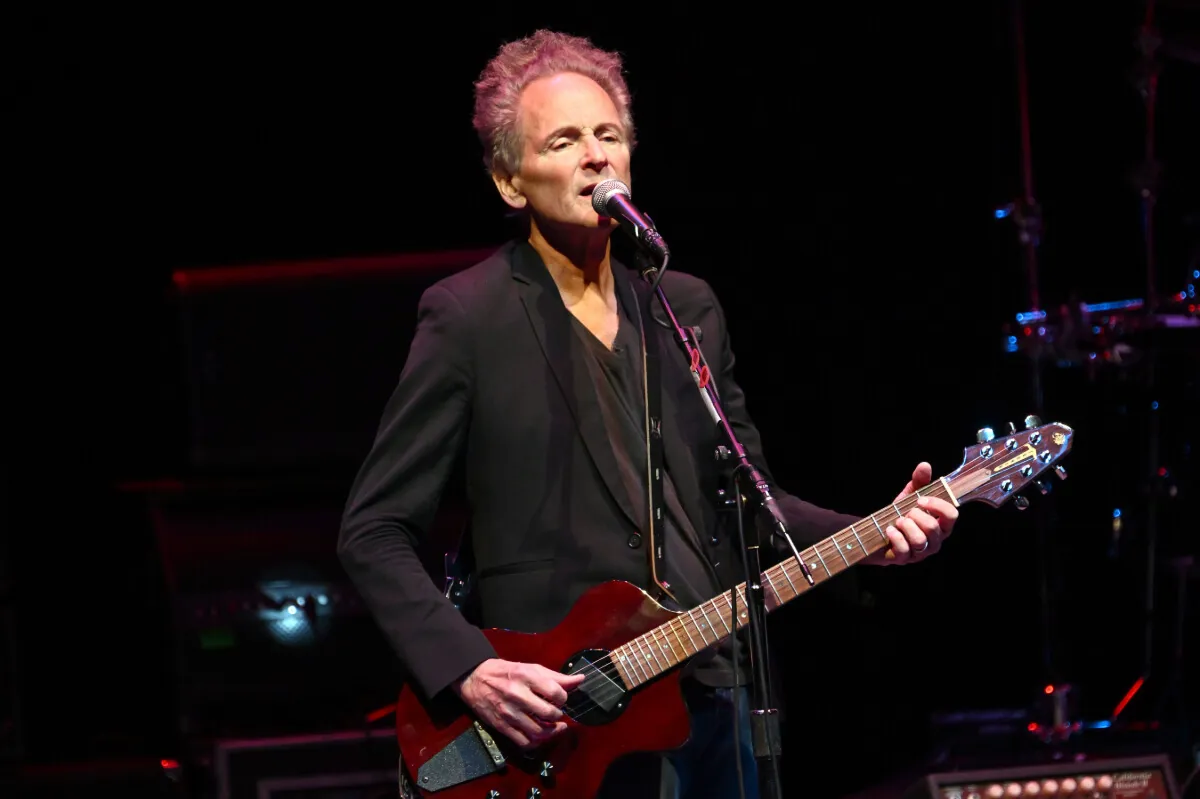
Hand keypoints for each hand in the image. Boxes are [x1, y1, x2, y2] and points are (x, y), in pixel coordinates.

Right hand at [452, 658, 585, 748]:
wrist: (475, 678)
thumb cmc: (506, 672)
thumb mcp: (531, 668)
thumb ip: (555, 676)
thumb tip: (579, 680)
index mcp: (526, 677)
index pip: (555, 692)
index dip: (564, 698)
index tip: (562, 699)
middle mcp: (517, 695)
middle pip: (548, 713)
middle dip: (558, 716)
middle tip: (558, 713)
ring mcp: (509, 713)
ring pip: (538, 732)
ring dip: (551, 732)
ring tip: (555, 727)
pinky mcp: (502, 726)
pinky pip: (523, 742)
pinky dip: (536, 742)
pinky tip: (540, 735)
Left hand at [866, 461, 958, 565]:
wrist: (878, 532)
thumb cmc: (900, 514)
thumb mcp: (909, 497)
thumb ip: (919, 482)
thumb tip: (924, 465)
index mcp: (942, 525)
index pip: (952, 515)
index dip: (937, 505)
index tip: (920, 499)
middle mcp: (935, 541)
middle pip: (933, 527)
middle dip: (915, 515)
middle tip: (906, 512)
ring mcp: (921, 553)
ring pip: (919, 540)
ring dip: (905, 526)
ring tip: (897, 521)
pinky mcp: (905, 559)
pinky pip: (904, 550)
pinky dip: (894, 536)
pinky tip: (889, 530)